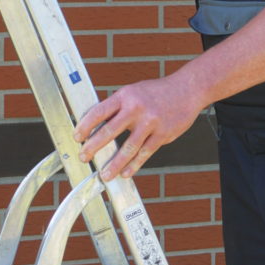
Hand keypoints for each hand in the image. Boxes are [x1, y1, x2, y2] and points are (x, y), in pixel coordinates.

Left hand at [74, 73, 204, 180]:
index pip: (99, 111)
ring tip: (104, 174)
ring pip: (128, 148)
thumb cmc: (156, 93)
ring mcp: (150, 122)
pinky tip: (125, 173)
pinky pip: (145, 153)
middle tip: (84, 156)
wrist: (187, 90)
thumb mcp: (134, 92)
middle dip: (93, 147)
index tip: (77, 137)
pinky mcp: (163, 134)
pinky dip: (133, 165)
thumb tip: (97, 126)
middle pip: (109, 131)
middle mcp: (136, 108)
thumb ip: (118, 108)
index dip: (85, 125)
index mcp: (125, 96)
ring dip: (114, 164)